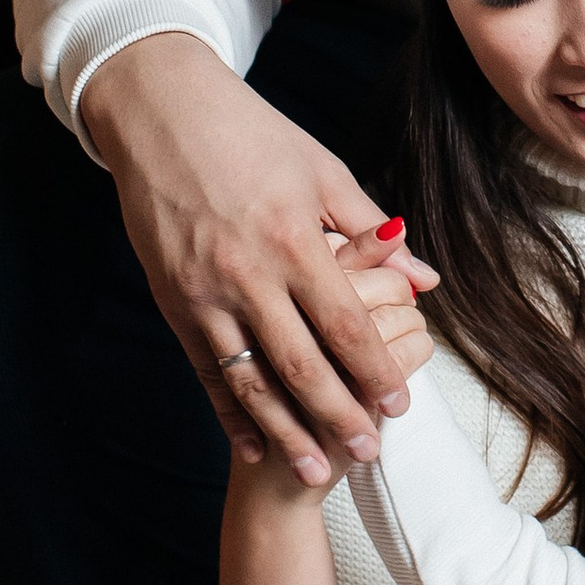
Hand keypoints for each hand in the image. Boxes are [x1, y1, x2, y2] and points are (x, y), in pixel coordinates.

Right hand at [80, 32, 430, 486]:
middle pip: (303, 364)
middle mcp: (248, 273)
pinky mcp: (174, 302)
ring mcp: (205, 292)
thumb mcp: (321, 171)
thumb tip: (423, 277)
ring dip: (287, 431)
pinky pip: (206, 371)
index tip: (400, 404)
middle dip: (339, 416)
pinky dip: (230, 414)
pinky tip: (254, 443)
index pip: (345, 323)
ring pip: (252, 380)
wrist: (160, 114)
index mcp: (293, 238)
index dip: (374, 370)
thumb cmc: (251, 134)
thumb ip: (370, 229)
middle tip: (369, 452)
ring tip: (316, 471)